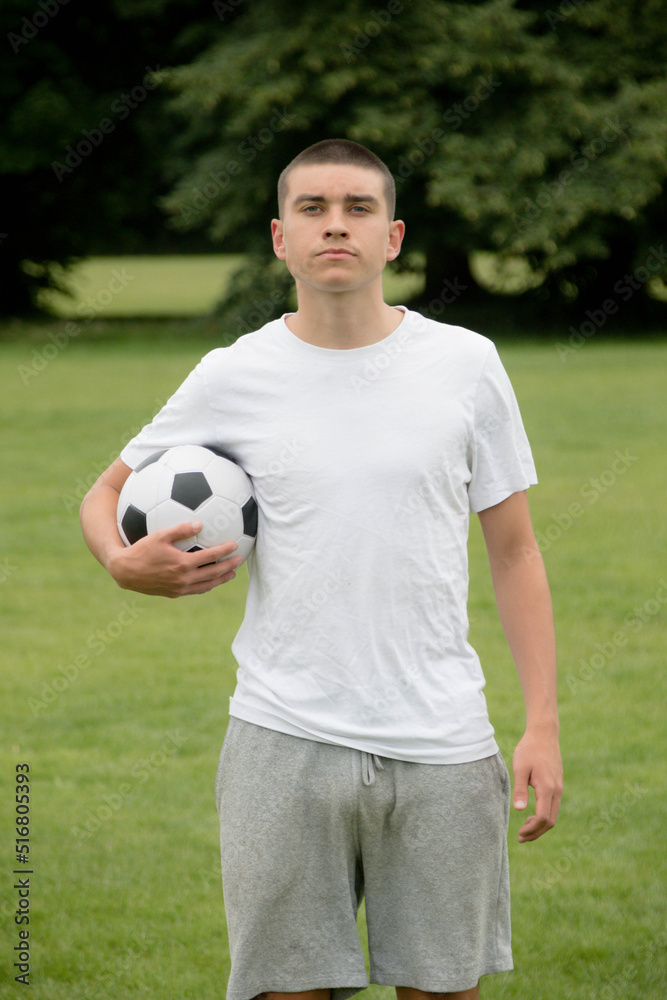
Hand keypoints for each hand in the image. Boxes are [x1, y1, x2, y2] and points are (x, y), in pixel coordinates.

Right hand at [108, 520, 244, 597]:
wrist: (125, 572)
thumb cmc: (141, 549)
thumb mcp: (159, 535)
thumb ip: (181, 530)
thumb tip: (201, 524)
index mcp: (182, 564)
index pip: (210, 557)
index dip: (224, 551)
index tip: (235, 545)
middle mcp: (184, 579)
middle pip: (213, 574)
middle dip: (229, 567)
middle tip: (239, 561)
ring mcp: (179, 588)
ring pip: (207, 585)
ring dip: (221, 580)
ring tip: (231, 574)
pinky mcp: (174, 594)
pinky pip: (196, 590)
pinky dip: (207, 585)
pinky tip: (211, 581)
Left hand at [512, 728, 562, 841]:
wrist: (544, 734)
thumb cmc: (529, 749)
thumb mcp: (520, 768)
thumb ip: (520, 789)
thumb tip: (520, 810)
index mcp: (547, 788)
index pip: (543, 818)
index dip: (532, 830)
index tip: (519, 834)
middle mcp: (557, 791)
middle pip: (551, 821)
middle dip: (536, 832)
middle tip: (520, 837)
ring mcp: (559, 788)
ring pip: (553, 815)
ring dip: (540, 826)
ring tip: (524, 829)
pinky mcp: (558, 784)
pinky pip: (553, 807)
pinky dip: (544, 816)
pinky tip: (531, 815)